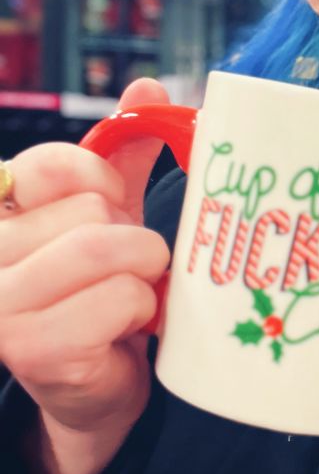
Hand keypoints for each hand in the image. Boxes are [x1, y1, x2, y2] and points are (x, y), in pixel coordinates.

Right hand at [0, 78, 171, 473]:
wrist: (96, 385)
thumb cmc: (102, 291)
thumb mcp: (112, 215)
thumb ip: (125, 155)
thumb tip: (148, 88)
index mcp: (0, 211)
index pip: (54, 164)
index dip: (104, 186)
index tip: (112, 214)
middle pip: (91, 211)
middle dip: (132, 239)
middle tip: (126, 270)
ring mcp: (0, 304)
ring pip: (104, 249)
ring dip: (143, 274)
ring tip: (133, 294)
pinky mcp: (29, 347)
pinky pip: (118, 298)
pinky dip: (142, 308)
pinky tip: (126, 328)